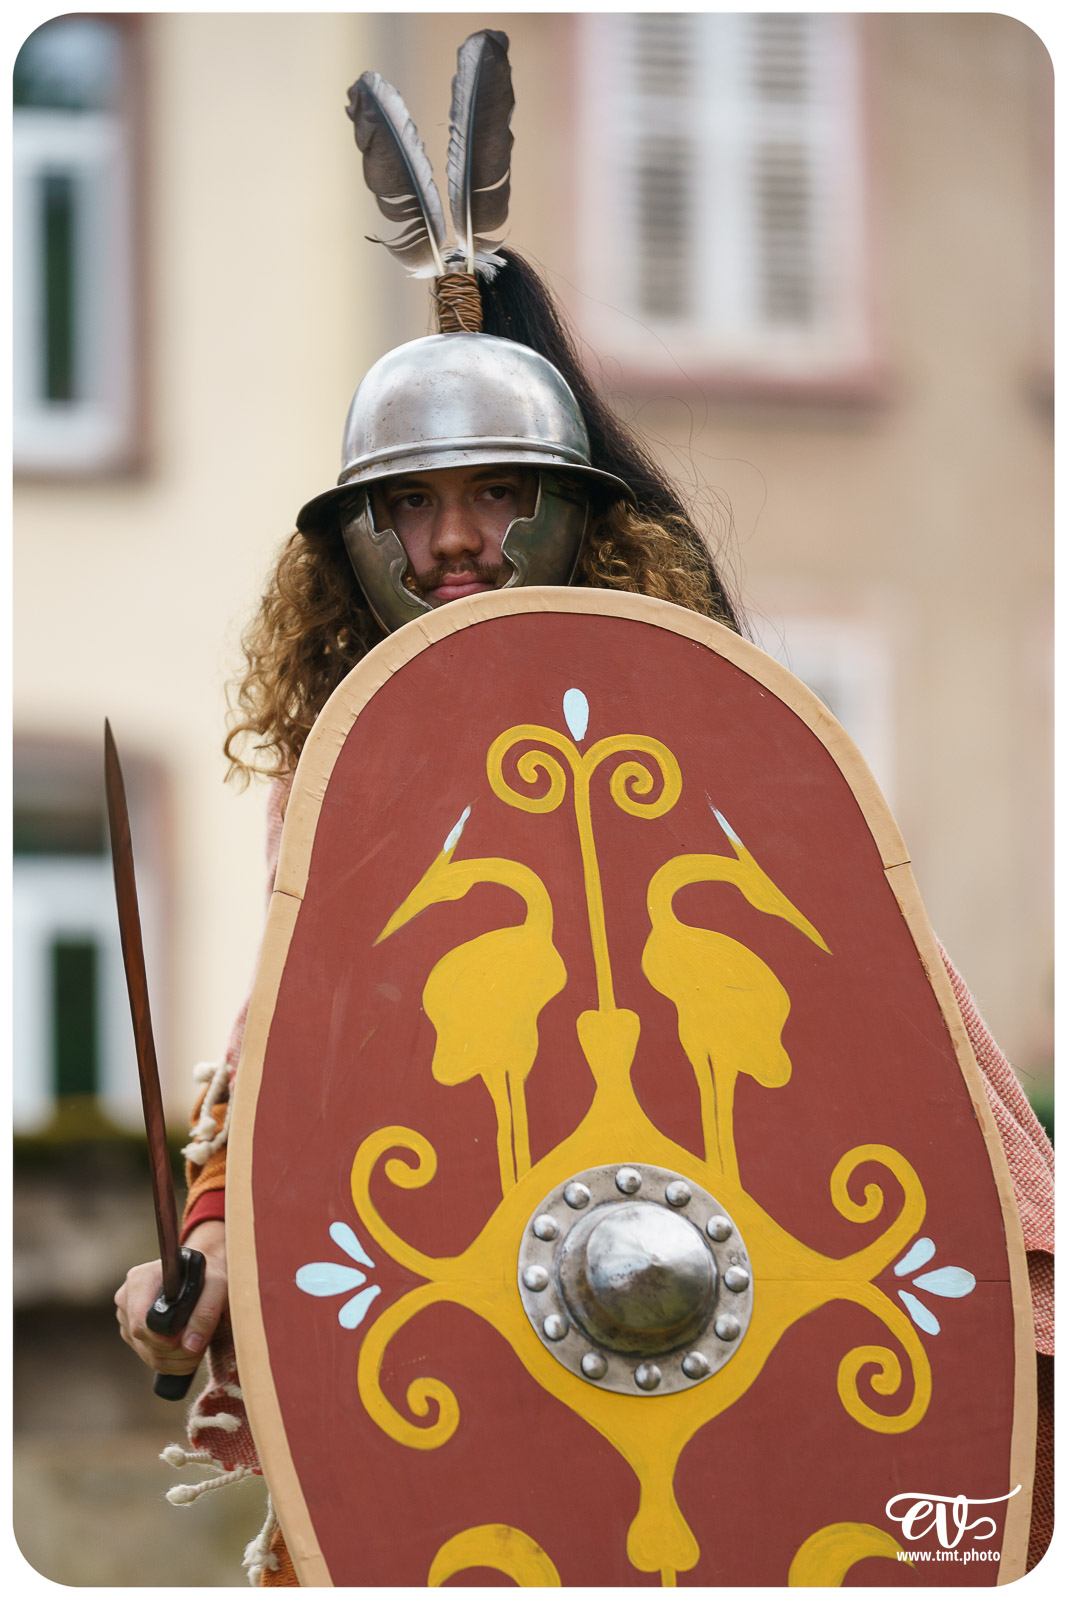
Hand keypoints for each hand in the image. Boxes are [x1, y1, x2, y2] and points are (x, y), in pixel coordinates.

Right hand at [115, 1219, 227, 1375]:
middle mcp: (128, 1300)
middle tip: (202, 1343)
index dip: (166, 1340)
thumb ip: (206, 1313)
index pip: (141, 1325)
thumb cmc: (211, 1272)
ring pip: (149, 1356)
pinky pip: (151, 1359)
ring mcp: (129, 1318)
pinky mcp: (135, 1334)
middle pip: (145, 1344)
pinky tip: (190, 1351)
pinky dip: (174, 1363)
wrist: (207, 1270)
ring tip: (200, 1346)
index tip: (190, 1336)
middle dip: (178, 1352)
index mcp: (140, 1281)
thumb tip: (191, 1345)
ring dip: (178, 1360)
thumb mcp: (217, 1285)